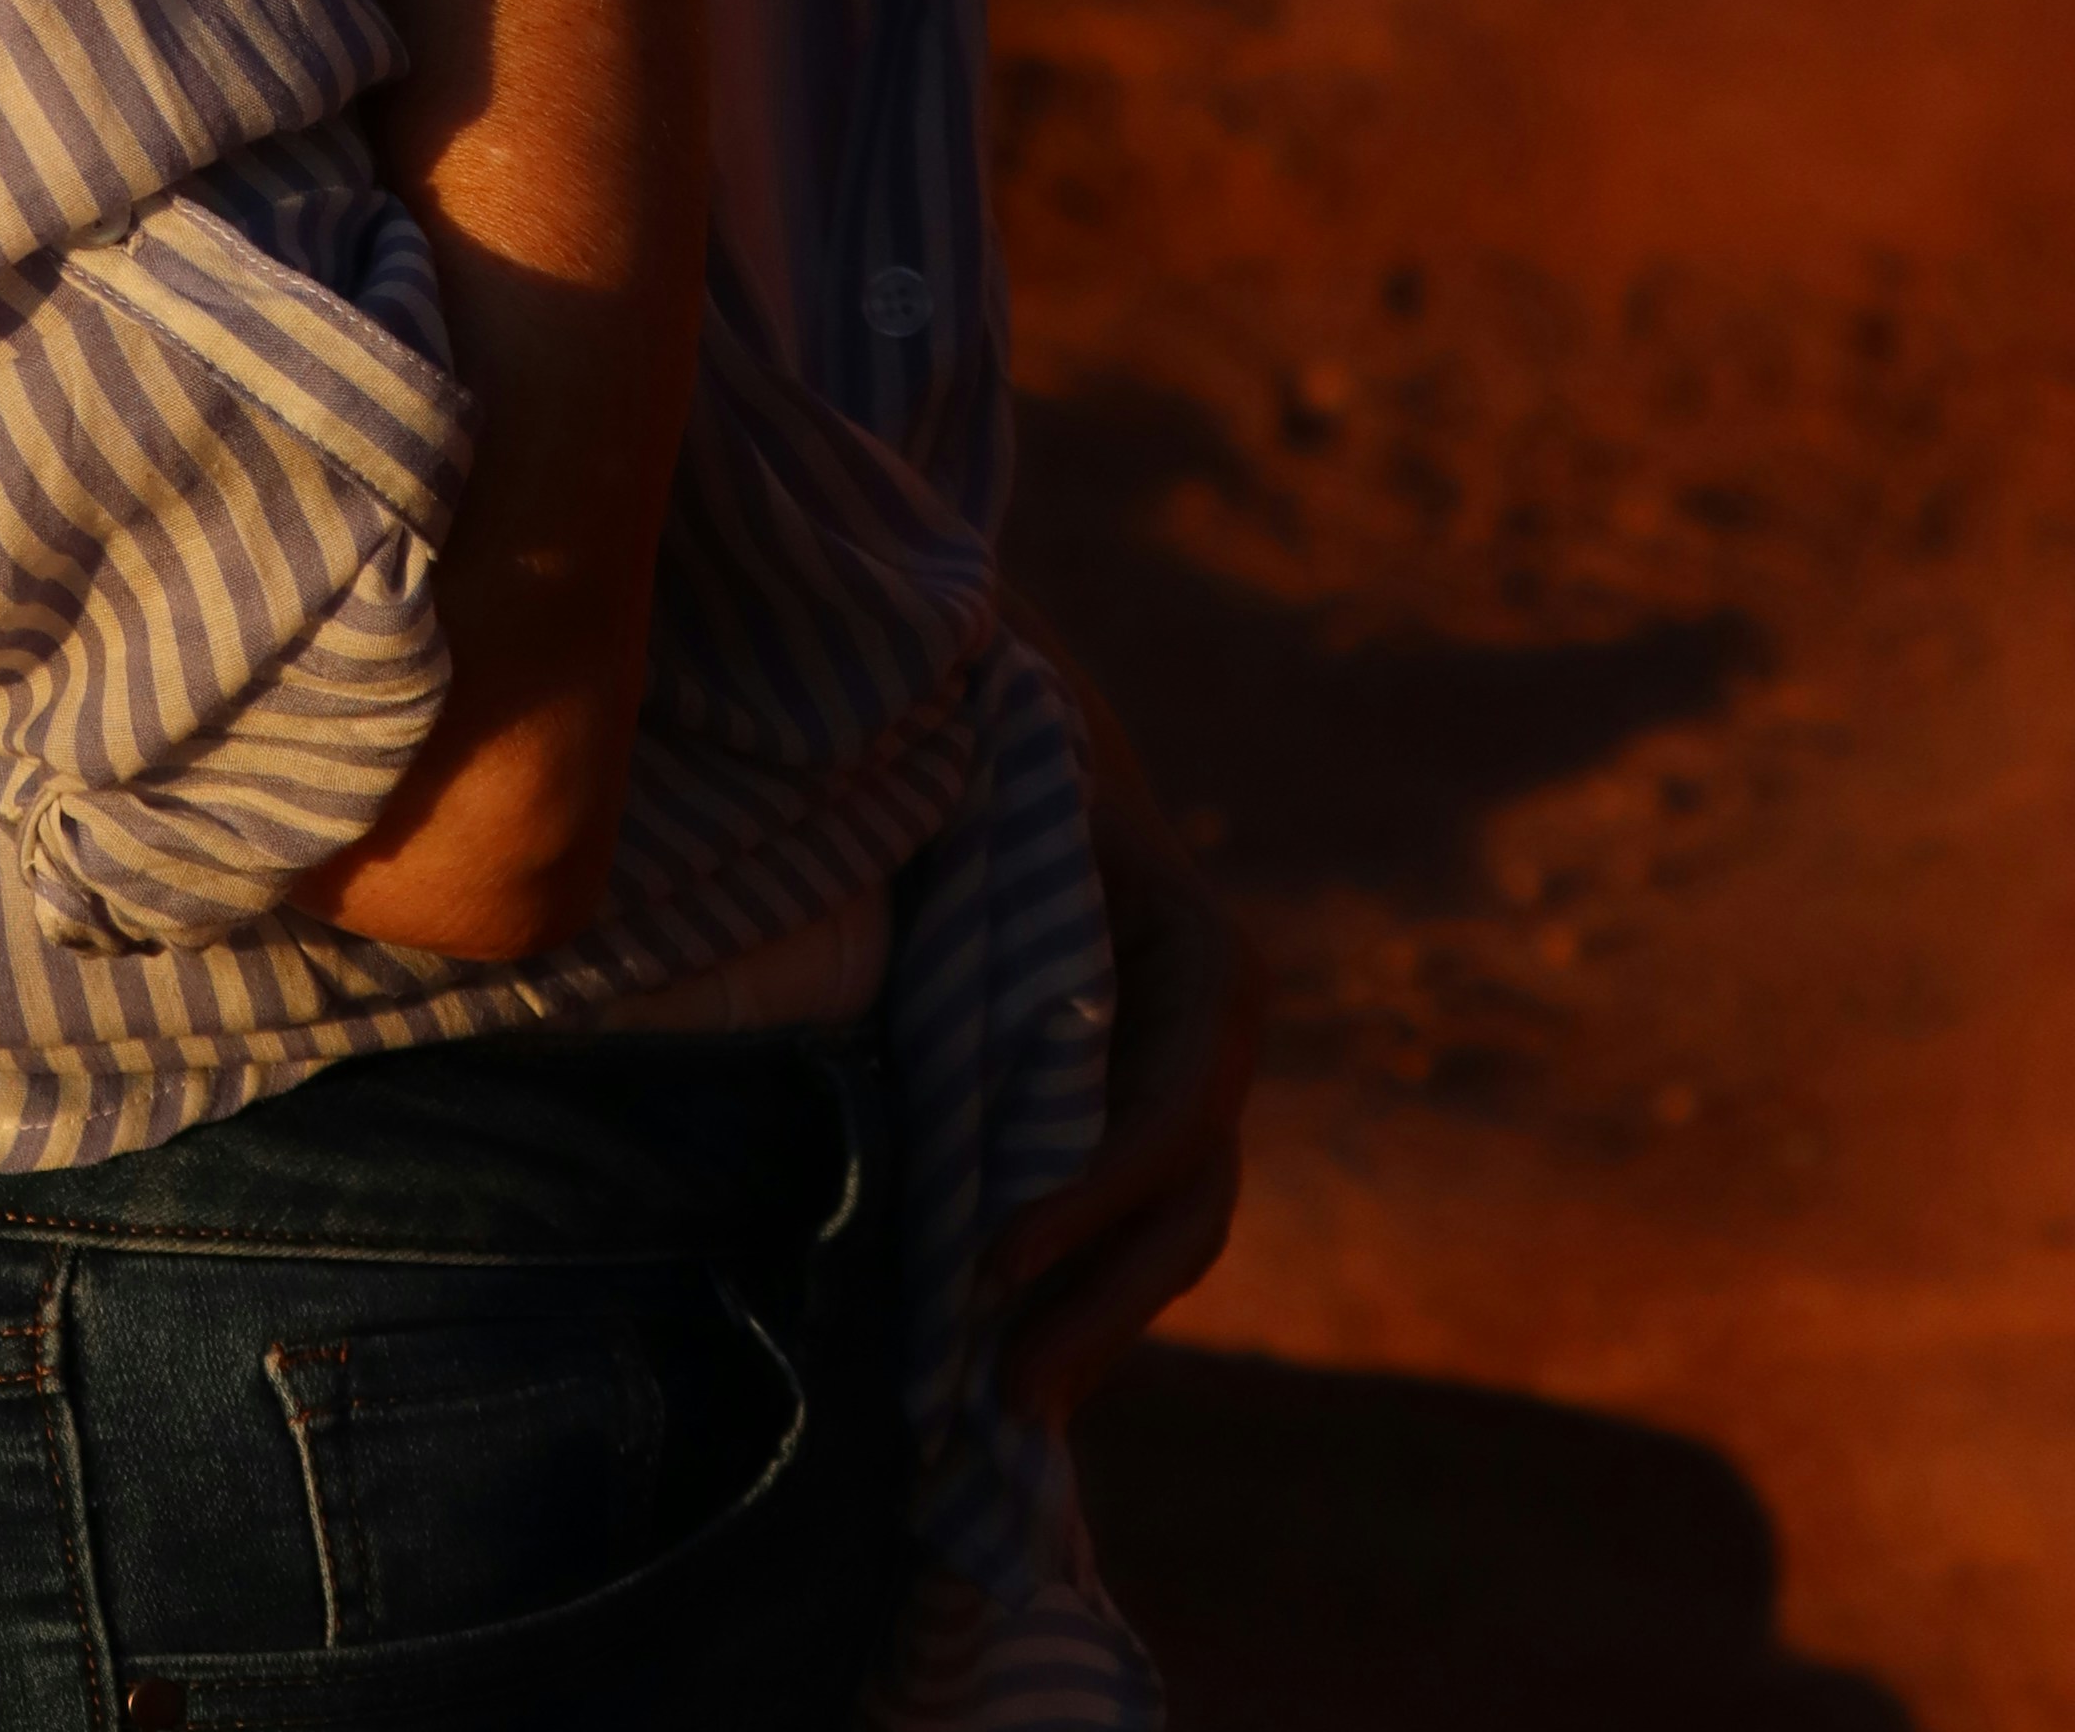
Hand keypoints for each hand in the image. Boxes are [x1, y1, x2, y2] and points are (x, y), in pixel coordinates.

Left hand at [984, 755, 1263, 1424]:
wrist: (1046, 746)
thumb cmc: (1017, 769)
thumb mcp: (1024, 809)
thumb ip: (1008, 885)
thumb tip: (939, 954)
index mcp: (1211, 966)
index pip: (1165, 1116)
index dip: (1090, 1198)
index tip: (996, 1260)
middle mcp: (1219, 1042)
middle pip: (1186, 1207)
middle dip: (1102, 1308)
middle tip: (1008, 1393)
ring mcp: (1195, 1090)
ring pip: (1171, 1241)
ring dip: (1097, 1331)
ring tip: (1009, 1413)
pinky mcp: (1147, 1122)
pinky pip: (1135, 1231)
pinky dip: (1085, 1299)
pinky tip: (1022, 1370)